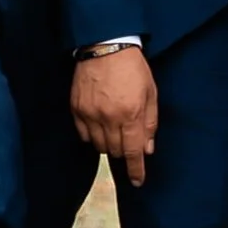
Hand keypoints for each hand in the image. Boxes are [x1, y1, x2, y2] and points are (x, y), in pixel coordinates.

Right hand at [71, 46, 157, 182]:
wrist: (105, 45)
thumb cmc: (133, 67)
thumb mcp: (150, 93)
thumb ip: (150, 123)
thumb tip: (147, 149)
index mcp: (131, 114)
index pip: (134, 152)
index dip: (136, 170)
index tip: (137, 182)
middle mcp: (109, 118)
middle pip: (115, 151)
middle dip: (124, 152)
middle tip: (128, 141)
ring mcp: (90, 114)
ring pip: (98, 146)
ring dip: (108, 144)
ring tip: (114, 130)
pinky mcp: (76, 109)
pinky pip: (83, 135)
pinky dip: (92, 136)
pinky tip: (99, 125)